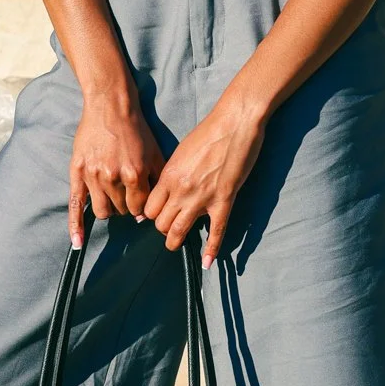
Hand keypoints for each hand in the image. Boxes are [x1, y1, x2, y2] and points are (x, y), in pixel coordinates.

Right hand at [69, 89, 164, 242]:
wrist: (110, 106)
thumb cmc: (135, 130)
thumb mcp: (154, 153)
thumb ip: (155, 182)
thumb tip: (149, 213)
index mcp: (134, 174)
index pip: (139, 209)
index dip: (142, 207)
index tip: (141, 201)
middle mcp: (113, 178)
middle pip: (122, 210)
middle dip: (126, 206)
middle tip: (127, 192)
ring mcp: (93, 176)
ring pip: (103, 210)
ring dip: (110, 208)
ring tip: (113, 197)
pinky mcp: (77, 173)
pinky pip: (75, 204)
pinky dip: (76, 226)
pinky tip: (77, 242)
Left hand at [146, 90, 266, 264]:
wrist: (235, 123)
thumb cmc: (208, 132)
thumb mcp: (180, 151)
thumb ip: (171, 173)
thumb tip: (166, 189)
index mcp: (168, 176)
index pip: (149, 209)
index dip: (151, 215)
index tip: (156, 216)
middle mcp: (181, 190)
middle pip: (160, 223)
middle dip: (162, 228)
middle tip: (168, 226)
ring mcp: (202, 197)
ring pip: (179, 231)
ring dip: (175, 241)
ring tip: (176, 244)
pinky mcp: (224, 200)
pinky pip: (216, 232)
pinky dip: (211, 250)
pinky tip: (208, 263)